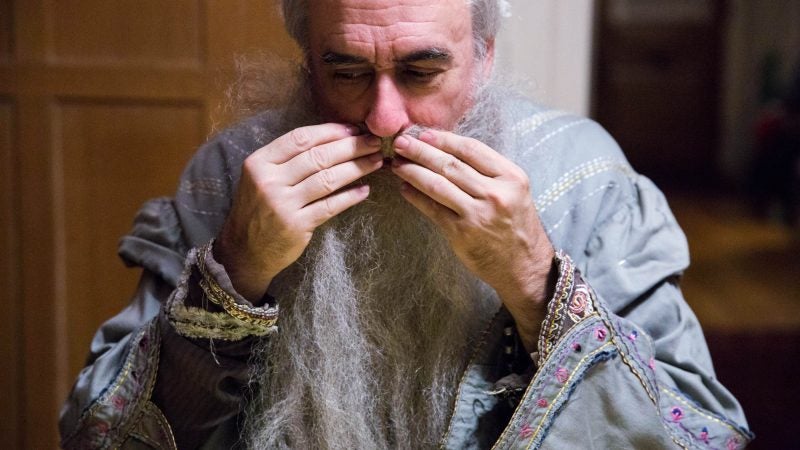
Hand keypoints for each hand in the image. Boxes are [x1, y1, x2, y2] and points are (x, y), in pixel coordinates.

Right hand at [214, 123, 382, 301]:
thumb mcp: (260, 177)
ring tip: (376, 161)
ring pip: (327, 179)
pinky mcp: (296, 225)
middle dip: (351, 147)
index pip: (300, 139)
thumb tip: (332, 138)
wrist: (244, 250)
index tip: (354, 129)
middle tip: (374, 142)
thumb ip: (287, 159)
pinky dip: (350, 197)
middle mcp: (269, 181)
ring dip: (356, 168)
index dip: (331, 131)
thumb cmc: (258, 208)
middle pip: (318, 157)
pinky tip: (364, 190)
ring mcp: (283, 204)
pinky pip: (330, 206)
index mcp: (259, 162)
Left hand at [390, 130, 554, 350]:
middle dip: (421, 151)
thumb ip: (488, 172)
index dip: (444, 139)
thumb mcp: (514, 191)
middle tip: (401, 142)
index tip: (424, 133)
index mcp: (511, 177)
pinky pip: (432, 209)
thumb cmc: (516, 225)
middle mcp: (495, 193)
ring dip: (413, 171)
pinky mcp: (462, 233)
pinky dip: (415, 197)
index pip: (472, 149)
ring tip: (397, 164)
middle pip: (451, 164)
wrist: (525, 266)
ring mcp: (478, 214)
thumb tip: (447, 150)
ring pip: (437, 185)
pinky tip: (404, 188)